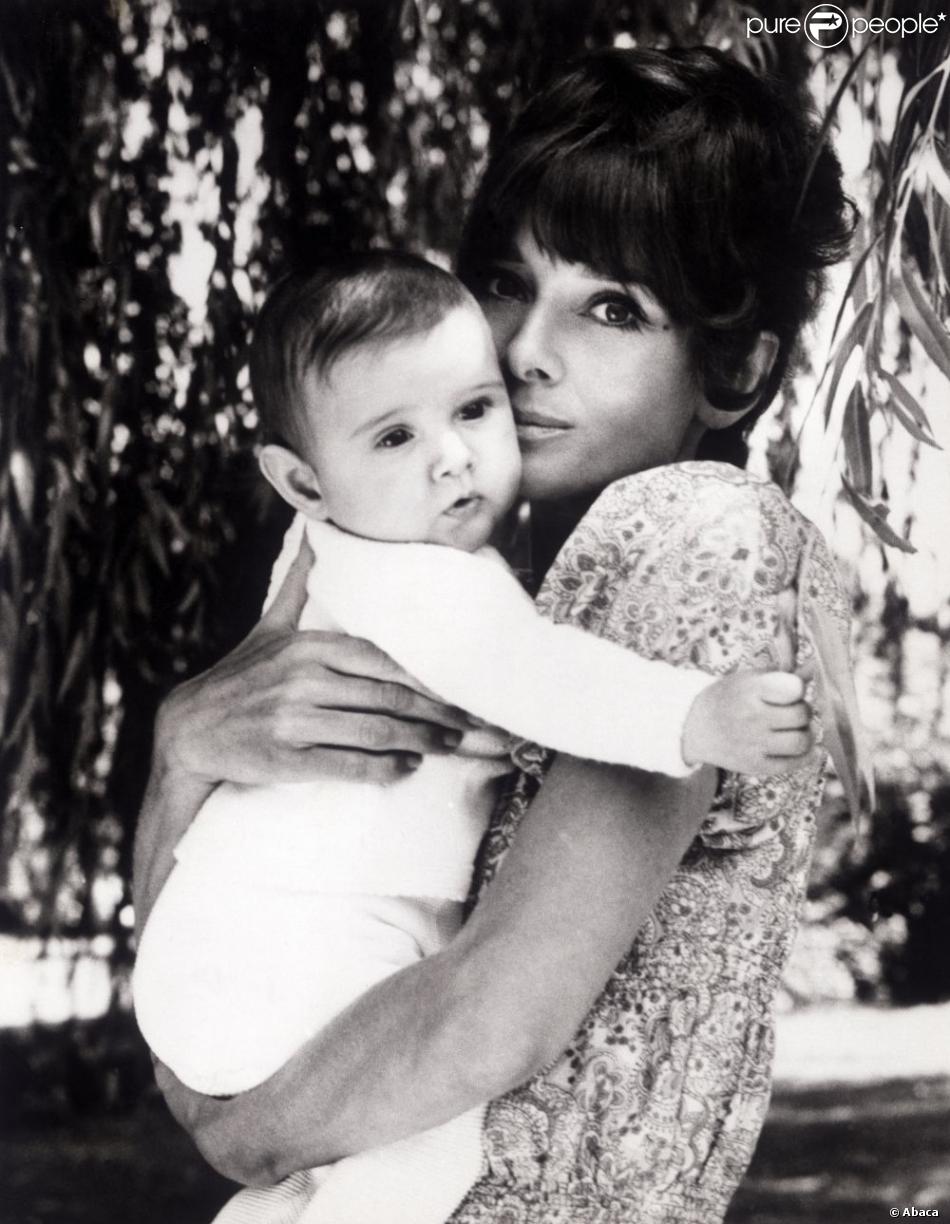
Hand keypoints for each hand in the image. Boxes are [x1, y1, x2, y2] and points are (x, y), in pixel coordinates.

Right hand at [156, 533, 473, 787]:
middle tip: (472, 726)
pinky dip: (383, 769)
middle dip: (437, 714)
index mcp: (309, 647)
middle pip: (389, 698)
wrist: (189, 728)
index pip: (384, 661)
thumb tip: (311, 529)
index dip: (429, 679)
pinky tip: (407, 768)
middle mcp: (304, 680)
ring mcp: (294, 720)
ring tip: (449, 746)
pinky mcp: (286, 758)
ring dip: (420, 741)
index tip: (463, 690)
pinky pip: (347, 764)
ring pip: (375, 732)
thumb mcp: (269, 626)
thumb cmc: (240, 677)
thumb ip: (299, 584)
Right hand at [682, 671, 816, 775]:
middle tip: (788, 710)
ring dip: (804, 733)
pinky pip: (795, 763)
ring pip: (802, 740)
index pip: (795, 688)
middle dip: (800, 710)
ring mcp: (754, 744)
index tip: (787, 690)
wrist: (695, 726)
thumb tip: (815, 668)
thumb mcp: (750, 679)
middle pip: (802, 714)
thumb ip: (784, 675)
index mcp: (750, 690)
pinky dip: (805, 754)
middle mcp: (752, 717)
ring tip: (792, 729)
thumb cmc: (729, 697)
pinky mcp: (756, 765)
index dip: (796, 689)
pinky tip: (800, 746)